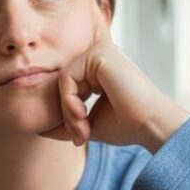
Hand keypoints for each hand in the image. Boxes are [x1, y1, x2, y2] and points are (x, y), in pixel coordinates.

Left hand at [40, 32, 189, 152]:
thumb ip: (66, 123)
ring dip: (67, 110)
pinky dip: (69, 101)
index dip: (67, 113)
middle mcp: (100, 56)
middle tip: (80, 136)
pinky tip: (83, 115)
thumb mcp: (88, 125)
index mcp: (100, 69)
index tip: (80, 137)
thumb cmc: (126, 126)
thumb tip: (39, 130)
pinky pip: (67, 77)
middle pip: (63, 83)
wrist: (150, 125)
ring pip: (63, 81)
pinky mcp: (99, 54)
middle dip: (66, 114)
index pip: (68, 85)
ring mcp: (100, 52)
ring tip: (82, 129)